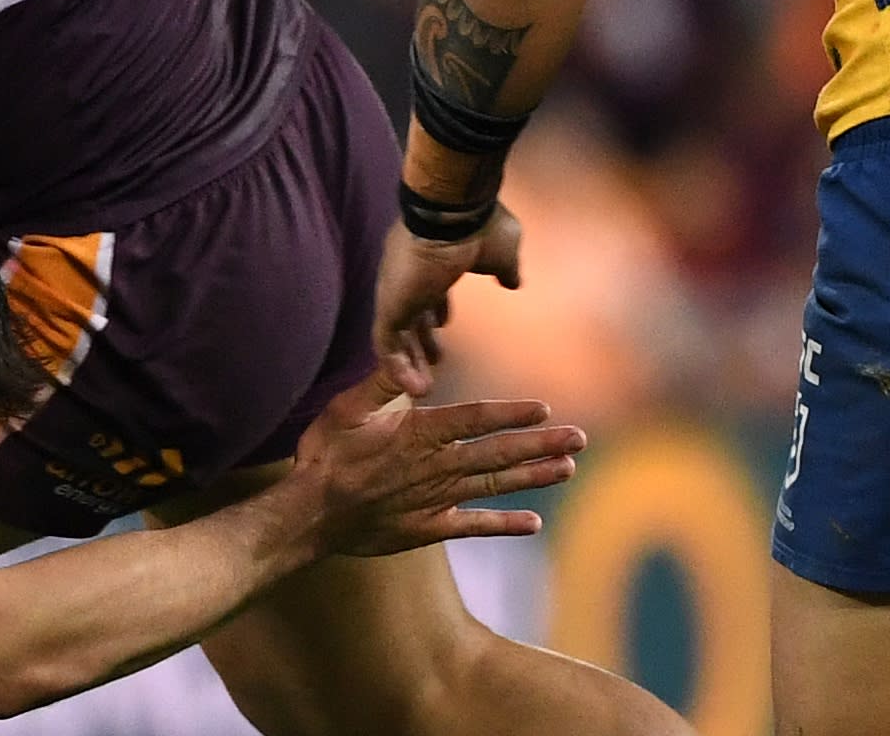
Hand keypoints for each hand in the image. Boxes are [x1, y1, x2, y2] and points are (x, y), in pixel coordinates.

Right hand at [290, 364, 581, 558]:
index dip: (511, 413)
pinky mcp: (429, 528)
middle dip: (541, 444)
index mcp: (418, 434)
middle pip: (498, 453)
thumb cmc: (324, 456)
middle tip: (580, 438)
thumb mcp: (344, 409)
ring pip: (495, 486)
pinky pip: (475, 525)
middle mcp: (435, 466)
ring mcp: (436, 500)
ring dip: (534, 476)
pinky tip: (534, 523)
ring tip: (568, 467)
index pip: (474, 419)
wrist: (310, 515)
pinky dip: (504, 524)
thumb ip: (381, 384)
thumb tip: (410, 362)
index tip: (545, 408)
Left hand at [372, 203, 524, 388]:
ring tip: (423, 388)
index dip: (435, 312)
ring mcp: (395, 291)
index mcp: (430, 261)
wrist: (454, 212)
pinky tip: (416, 388)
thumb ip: (504, 268)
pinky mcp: (389, 305)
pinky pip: (386, 344)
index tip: (443, 328)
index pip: (428, 292)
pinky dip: (398, 367)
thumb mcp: (502, 251)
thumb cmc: (479, 224)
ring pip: (395, 335)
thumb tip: (513, 282)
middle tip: (432, 362)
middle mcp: (406, 277)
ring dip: (409, 361)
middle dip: (421, 341)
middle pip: (410, 315)